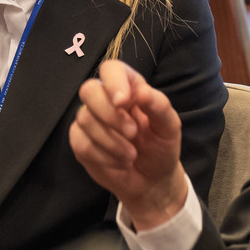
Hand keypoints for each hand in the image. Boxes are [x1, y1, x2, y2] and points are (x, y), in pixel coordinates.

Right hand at [69, 59, 188, 227]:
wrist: (152, 180)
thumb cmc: (161, 146)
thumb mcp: (169, 127)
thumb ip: (159, 106)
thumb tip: (142, 92)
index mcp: (128, 88)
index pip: (111, 69)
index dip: (114, 82)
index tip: (124, 102)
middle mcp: (105, 99)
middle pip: (88, 90)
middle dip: (110, 114)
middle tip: (132, 133)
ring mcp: (89, 120)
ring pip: (85, 119)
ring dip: (111, 141)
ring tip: (131, 155)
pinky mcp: (80, 142)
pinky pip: (81, 143)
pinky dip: (103, 156)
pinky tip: (119, 162)